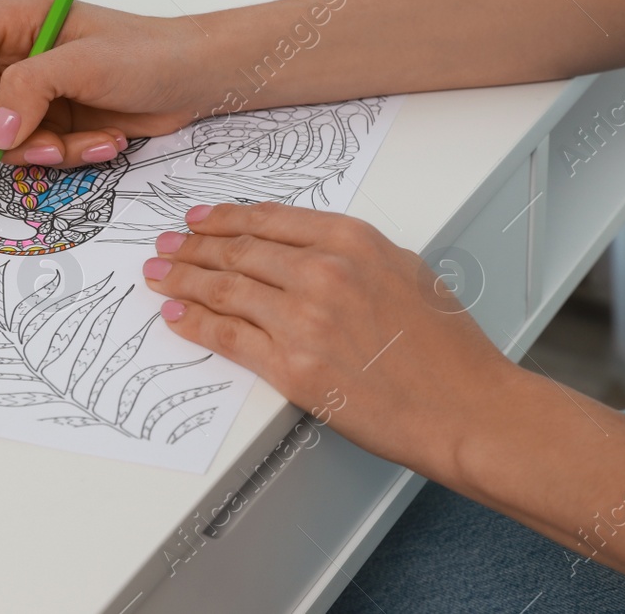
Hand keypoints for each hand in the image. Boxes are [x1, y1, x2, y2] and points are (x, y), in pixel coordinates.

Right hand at [0, 0, 210, 167]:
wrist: (195, 79)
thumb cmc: (149, 53)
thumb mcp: (86, 64)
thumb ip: (30, 89)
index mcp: (15, 18)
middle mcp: (15, 53)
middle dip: (11, 134)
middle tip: (51, 145)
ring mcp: (33, 90)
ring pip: (2, 138)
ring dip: (45, 150)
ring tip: (92, 141)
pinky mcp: (52, 119)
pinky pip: (34, 152)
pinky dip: (67, 156)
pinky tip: (105, 141)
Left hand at [142, 202, 515, 482]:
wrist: (465, 407)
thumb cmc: (449, 349)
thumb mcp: (408, 271)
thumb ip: (356, 255)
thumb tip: (311, 253)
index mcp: (353, 240)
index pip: (270, 220)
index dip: (226, 217)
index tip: (200, 219)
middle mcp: (323, 272)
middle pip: (238, 250)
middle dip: (193, 246)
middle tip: (166, 245)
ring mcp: (304, 320)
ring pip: (225, 289)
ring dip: (183, 280)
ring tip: (159, 276)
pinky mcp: (293, 368)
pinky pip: (230, 338)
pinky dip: (197, 324)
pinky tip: (178, 317)